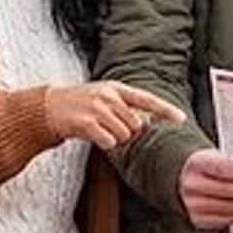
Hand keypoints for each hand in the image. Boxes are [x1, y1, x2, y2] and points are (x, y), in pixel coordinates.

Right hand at [46, 81, 184, 150]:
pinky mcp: (87, 122)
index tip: (182, 119)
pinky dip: (104, 143)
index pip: (147, 99)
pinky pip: (110, 142)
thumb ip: (128, 109)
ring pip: (124, 135)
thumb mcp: (106, 99)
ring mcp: (98, 108)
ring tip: (99, 129)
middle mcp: (110, 96)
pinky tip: (92, 135)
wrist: (50, 106)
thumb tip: (148, 122)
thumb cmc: (83, 105)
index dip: (165, 110)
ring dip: (114, 138)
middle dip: (127, 132)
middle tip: (108, 126)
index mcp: (118, 89)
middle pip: (136, 125)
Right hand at [178, 149, 232, 228]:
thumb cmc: (208, 165)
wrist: (186, 176)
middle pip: (230, 191)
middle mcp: (192, 185)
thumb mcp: (219, 155)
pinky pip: (226, 220)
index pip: (226, 169)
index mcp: (197, 163)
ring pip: (231, 208)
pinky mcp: (198, 219)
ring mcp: (193, 204)